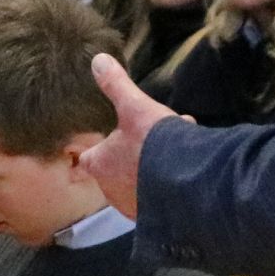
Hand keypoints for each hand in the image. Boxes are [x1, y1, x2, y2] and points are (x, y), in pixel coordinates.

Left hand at [77, 54, 178, 217]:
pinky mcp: (152, 216)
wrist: (184, 183)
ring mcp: (131, 206)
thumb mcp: (135, 106)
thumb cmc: (152, 144)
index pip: (88, 157)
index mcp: (99, 163)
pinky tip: (185, 170)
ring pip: (138, 181)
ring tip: (178, 150)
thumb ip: (116, 85)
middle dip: (135, 153)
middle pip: (116, 169)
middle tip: (158, 138)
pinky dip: (166, 183)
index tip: (111, 140)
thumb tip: (98, 59)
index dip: (98, 148)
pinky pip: (156, 197)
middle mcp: (110, 189)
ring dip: (152, 168)